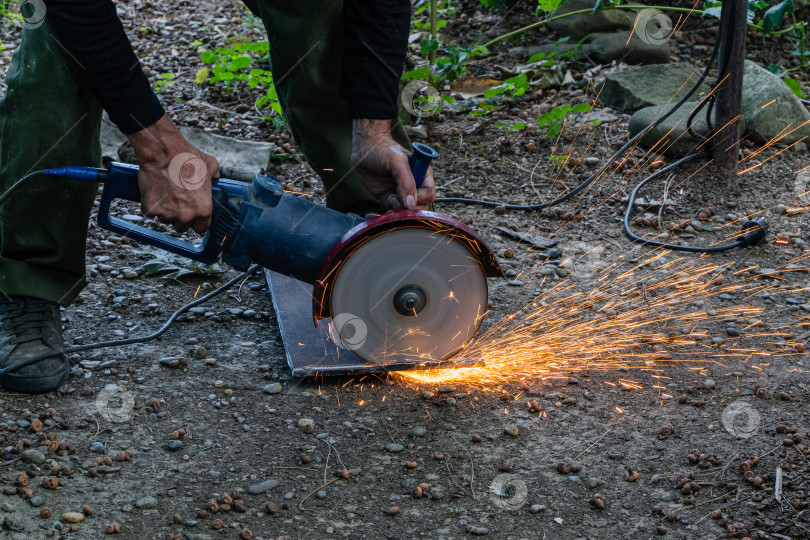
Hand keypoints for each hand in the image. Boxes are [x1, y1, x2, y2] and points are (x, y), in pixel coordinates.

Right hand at [126, 115, 218, 233]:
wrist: (164, 152)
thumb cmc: (186, 158)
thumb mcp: (210, 166)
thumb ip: (215, 176)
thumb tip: (216, 176)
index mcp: (203, 209)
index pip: (201, 228)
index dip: (197, 222)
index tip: (193, 217)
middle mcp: (186, 215)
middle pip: (182, 226)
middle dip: (180, 217)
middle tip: (177, 201)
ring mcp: (167, 213)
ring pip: (166, 220)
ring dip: (165, 211)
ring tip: (166, 194)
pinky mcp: (151, 209)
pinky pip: (151, 213)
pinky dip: (151, 205)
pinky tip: (155, 191)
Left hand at [351, 119, 435, 209]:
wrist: (364, 150)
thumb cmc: (383, 150)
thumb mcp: (397, 162)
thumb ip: (407, 182)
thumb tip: (411, 204)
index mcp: (422, 174)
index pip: (429, 194)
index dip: (420, 197)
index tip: (406, 193)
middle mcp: (414, 186)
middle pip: (422, 206)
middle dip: (409, 207)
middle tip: (395, 198)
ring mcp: (402, 194)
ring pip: (409, 212)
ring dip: (400, 210)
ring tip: (389, 198)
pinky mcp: (390, 200)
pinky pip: (396, 213)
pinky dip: (392, 213)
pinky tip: (386, 203)